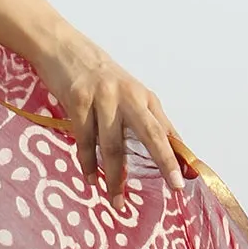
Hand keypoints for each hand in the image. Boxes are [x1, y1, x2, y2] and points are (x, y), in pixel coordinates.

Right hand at [32, 26, 184, 203]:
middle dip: (164, 162)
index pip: (165, 130)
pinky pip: (85, 141)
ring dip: (115, 177)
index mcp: (143, 97)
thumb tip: (167, 147)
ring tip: (117, 200)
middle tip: (173, 186)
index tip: (186, 179)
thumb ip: (143, 118)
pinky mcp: (78, 101)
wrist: (61, 48)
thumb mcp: (125, 92)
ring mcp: (103, 98)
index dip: (177, 155)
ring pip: (113, 146)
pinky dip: (87, 163)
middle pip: (150, 134)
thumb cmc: (95, 75)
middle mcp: (128, 96)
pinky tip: (90, 178)